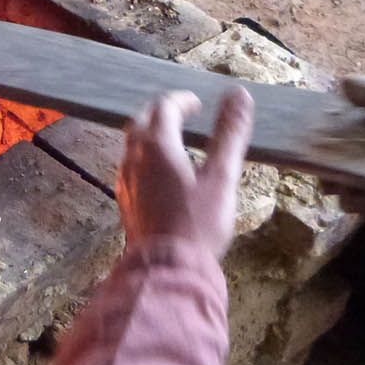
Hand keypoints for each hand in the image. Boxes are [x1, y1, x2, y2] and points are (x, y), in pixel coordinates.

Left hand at [117, 88, 254, 255]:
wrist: (167, 268)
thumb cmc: (198, 224)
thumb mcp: (222, 177)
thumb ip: (230, 134)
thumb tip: (239, 96)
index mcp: (157, 146)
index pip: (165, 106)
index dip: (182, 101)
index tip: (197, 104)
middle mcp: (134, 158)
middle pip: (143, 120)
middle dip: (163, 112)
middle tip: (184, 114)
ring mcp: (125, 180)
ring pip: (133, 144)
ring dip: (152, 134)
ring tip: (174, 140)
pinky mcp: (125, 200)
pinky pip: (131, 166)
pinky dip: (146, 157)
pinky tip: (161, 173)